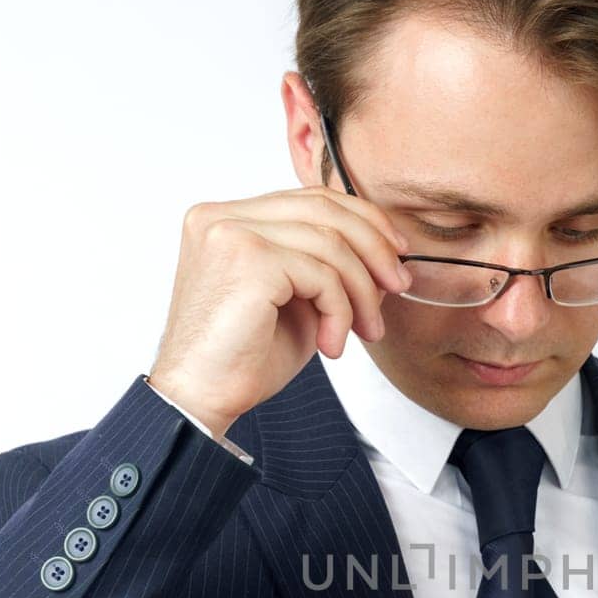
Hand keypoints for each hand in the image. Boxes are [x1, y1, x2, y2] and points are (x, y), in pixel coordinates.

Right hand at [147, 186, 412, 436]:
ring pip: (330, 242)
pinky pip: (322, 274)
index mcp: (229, 219)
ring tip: (365, 332)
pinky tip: (332, 345)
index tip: (395, 254)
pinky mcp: (248, 258)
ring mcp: (231, 232)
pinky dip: (340, 311)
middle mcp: (223, 216)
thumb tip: (385, 258)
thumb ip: (329, 271)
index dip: (362, 220)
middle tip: (398, 286)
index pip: (309, 198)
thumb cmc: (242, 359)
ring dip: (361, 292)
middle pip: (324, 208)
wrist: (200, 399)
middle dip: (374, 248)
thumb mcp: (298, 303)